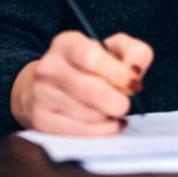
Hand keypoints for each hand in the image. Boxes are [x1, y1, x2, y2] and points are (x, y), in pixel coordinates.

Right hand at [10, 31, 152, 134]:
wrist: (46, 86)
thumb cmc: (88, 67)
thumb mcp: (113, 49)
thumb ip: (134, 52)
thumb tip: (135, 71)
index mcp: (66, 43)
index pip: (93, 58)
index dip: (119, 74)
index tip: (133, 83)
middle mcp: (49, 67)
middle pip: (93, 92)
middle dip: (118, 102)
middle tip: (124, 103)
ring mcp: (42, 95)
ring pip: (89, 115)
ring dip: (110, 118)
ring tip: (112, 111)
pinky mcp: (42, 120)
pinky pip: (80, 132)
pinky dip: (102, 132)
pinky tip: (108, 124)